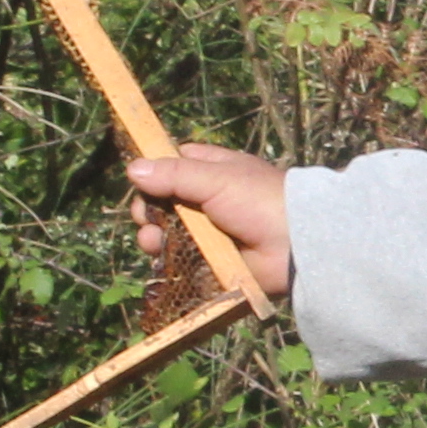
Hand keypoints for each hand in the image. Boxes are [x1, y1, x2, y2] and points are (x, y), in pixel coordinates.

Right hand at [127, 145, 292, 301]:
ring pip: (167, 233)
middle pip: (163, 203)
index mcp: (213, 171)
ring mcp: (209, 233)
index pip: (174, 166)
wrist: (294, 245)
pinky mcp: (211, 261)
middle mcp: (208, 200)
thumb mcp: (215, 177)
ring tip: (152, 240)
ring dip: (152, 235)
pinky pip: (179, 260)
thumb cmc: (258, 200)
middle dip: (147, 210)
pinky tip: (160, 257)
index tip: (140, 182)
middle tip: (146, 217)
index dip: (155, 173)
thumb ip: (174, 174)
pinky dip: (166, 259)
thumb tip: (132, 170)